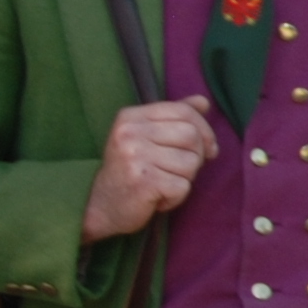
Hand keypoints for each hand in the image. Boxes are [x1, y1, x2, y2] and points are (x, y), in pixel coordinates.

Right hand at [81, 97, 215, 240]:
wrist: (99, 206)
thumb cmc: (130, 170)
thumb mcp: (146, 137)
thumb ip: (174, 117)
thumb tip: (203, 102)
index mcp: (131, 117)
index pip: (184, 112)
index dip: (204, 130)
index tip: (208, 148)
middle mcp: (130, 133)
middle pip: (192, 136)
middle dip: (196, 157)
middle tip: (178, 171)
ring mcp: (134, 157)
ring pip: (191, 163)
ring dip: (185, 179)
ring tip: (163, 184)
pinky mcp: (142, 182)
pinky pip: (182, 187)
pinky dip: (176, 197)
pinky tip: (158, 197)